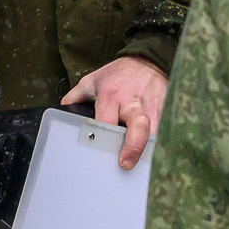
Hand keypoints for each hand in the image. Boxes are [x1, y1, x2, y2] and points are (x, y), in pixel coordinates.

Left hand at [65, 55, 166, 169]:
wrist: (149, 61)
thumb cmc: (118, 74)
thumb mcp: (93, 80)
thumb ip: (77, 96)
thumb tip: (62, 110)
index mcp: (111, 96)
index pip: (107, 120)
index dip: (104, 136)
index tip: (102, 150)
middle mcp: (133, 103)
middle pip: (138, 125)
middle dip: (134, 146)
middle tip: (126, 164)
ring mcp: (153, 108)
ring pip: (155, 133)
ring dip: (149, 150)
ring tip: (143, 167)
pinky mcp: (166, 111)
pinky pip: (165, 132)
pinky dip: (160, 146)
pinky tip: (155, 158)